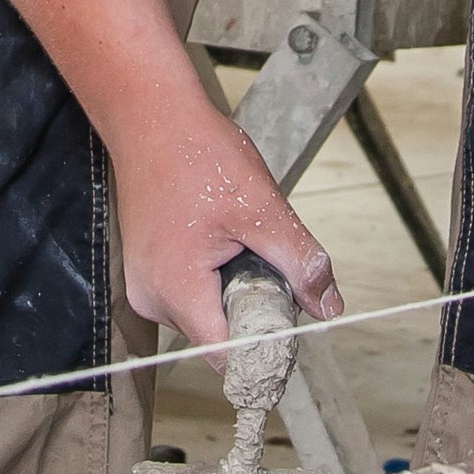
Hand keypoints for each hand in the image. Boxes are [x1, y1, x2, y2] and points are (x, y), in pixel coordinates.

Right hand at [102, 96, 340, 353]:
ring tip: (237, 239)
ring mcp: (144, 285)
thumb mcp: (263, 208)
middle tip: (265, 260)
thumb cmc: (198, 154)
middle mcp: (153, 298)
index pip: (227, 355)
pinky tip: (219, 237)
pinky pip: (190, 294)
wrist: (151, 117)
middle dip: (252, 310)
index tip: (291, 327)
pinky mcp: (146, 272)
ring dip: (233, 291)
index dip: (266, 349)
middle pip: (218, 336)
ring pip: (206, 315)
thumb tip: (329, 308)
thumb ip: (300, 263)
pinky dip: (214, 277)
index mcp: (177, 290)